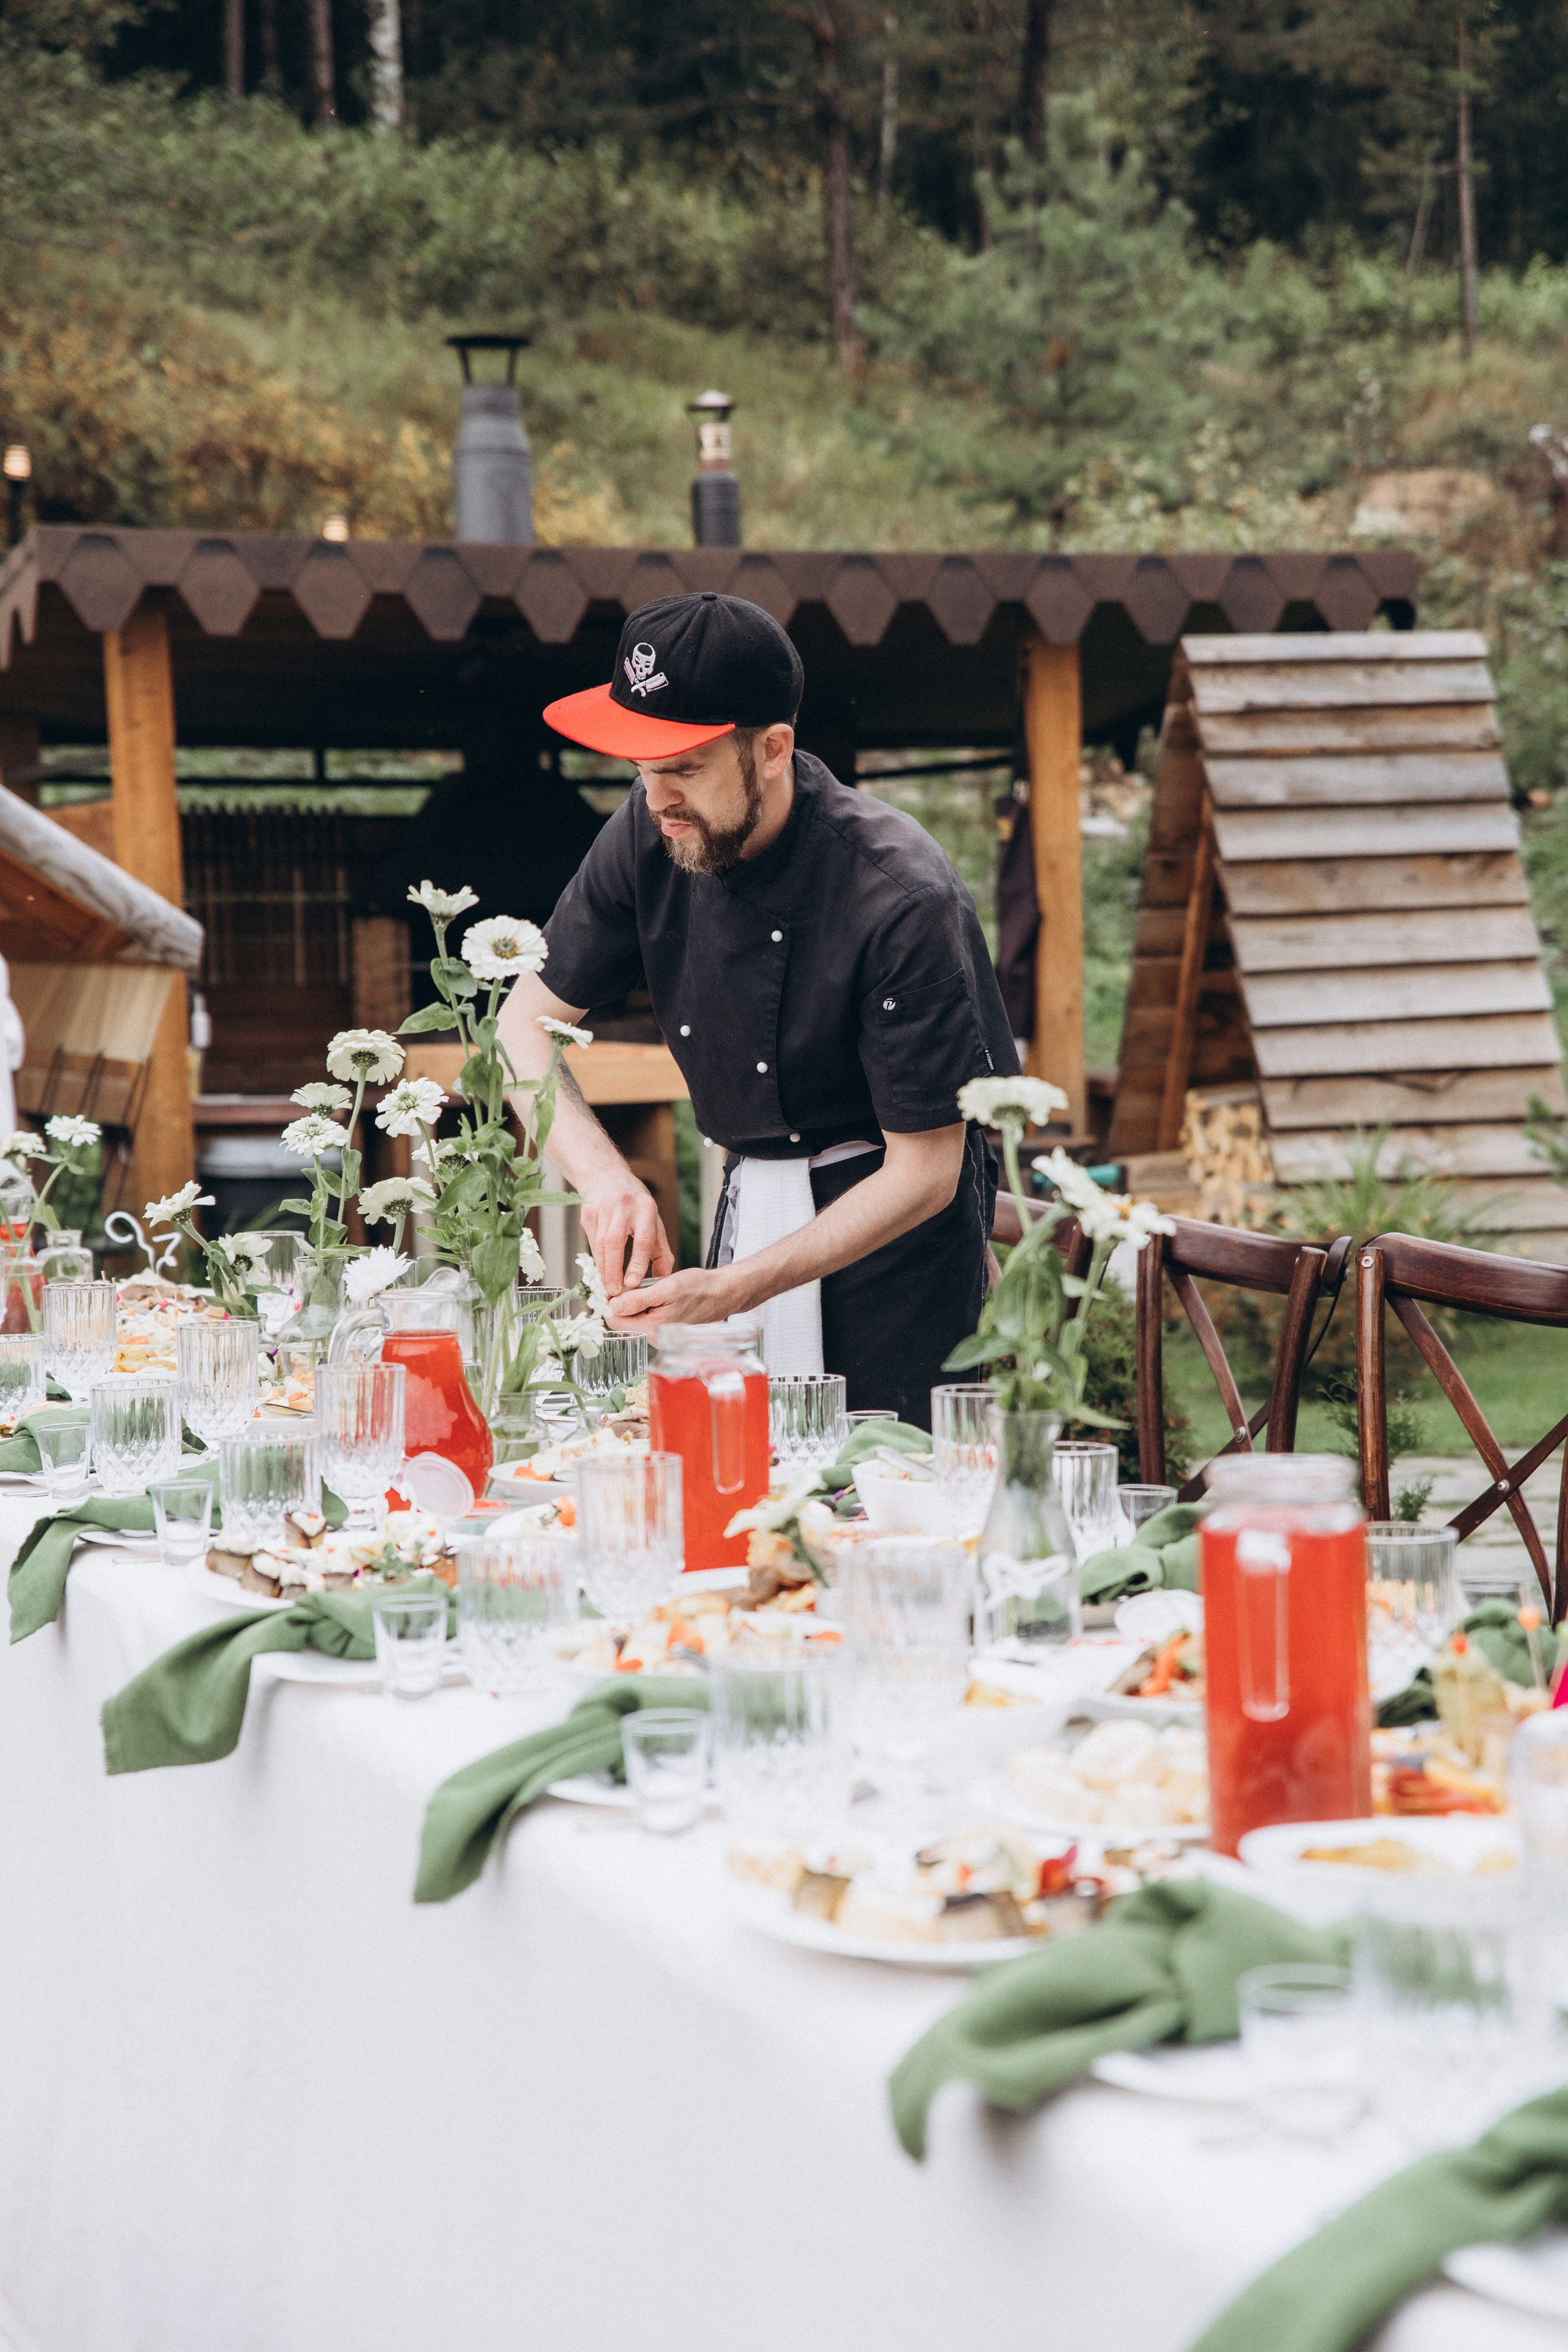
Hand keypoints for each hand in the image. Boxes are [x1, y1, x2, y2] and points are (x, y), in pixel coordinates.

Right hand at [580, 1178, 674, 1295]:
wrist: (607, 1177)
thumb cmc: (636, 1207)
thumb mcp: (654, 1222)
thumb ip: (660, 1251)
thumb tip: (663, 1280)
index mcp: (646, 1208)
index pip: (642, 1239)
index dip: (637, 1263)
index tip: (633, 1283)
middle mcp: (624, 1206)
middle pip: (615, 1242)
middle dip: (614, 1270)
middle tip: (615, 1292)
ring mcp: (603, 1208)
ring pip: (601, 1244)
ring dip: (603, 1269)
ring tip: (607, 1288)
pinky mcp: (588, 1213)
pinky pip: (593, 1242)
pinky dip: (597, 1260)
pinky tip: (601, 1273)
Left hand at [606, 1264, 742, 1328]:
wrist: (723, 1293)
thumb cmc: (700, 1288)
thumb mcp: (666, 1288)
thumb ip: (638, 1299)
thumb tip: (612, 1305)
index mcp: (653, 1329)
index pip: (615, 1320)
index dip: (609, 1301)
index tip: (611, 1283)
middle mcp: (654, 1337)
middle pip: (622, 1321)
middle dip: (620, 1301)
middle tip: (626, 1281)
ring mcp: (659, 1335)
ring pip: (632, 1319)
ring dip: (631, 1302)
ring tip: (642, 1286)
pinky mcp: (664, 1330)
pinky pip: (644, 1318)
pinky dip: (642, 1305)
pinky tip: (651, 1294)